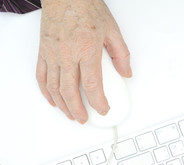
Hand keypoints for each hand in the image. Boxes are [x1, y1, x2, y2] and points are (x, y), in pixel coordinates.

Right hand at [36, 0, 131, 123]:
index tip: (103, 109)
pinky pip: (41, 77)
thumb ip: (121, 54)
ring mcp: (53, 55)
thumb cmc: (86, 8)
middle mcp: (67, 55)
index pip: (92, 85)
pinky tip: (53, 100)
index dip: (98, 102)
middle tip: (85, 118)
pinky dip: (46, 92)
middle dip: (78, 110)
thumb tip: (126, 72)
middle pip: (70, 92)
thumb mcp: (112, 30)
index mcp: (87, 50)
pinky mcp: (43, 52)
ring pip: (54, 88)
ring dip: (63, 105)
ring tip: (71, 114)